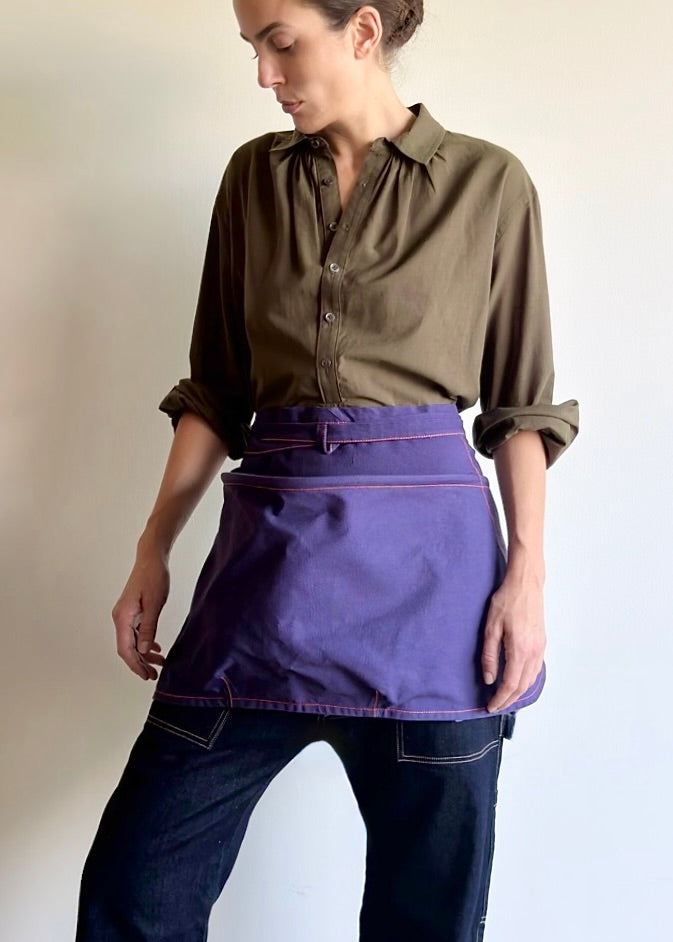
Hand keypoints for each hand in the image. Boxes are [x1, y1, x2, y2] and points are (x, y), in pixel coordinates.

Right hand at [111, 550, 168, 680]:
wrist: (151, 558)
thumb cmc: (153, 577)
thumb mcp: (155, 604)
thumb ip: (149, 628)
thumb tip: (144, 650)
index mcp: (123, 617)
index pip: (126, 649)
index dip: (135, 665)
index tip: (146, 676)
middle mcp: (120, 617)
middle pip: (127, 648)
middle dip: (140, 663)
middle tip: (154, 675)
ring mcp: (125, 614)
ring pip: (132, 641)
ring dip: (144, 654)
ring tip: (159, 663)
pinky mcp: (132, 611)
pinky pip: (136, 632)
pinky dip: (145, 642)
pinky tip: (156, 648)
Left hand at [481, 573, 545, 712]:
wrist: (526, 585)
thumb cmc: (506, 602)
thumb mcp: (491, 627)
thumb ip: (489, 655)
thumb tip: (489, 679)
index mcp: (519, 650)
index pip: (510, 684)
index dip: (500, 699)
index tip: (490, 706)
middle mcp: (533, 653)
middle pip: (522, 686)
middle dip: (509, 700)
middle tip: (496, 706)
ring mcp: (540, 648)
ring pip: (531, 679)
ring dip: (518, 692)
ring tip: (505, 697)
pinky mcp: (542, 643)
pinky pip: (536, 670)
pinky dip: (526, 681)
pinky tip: (518, 680)